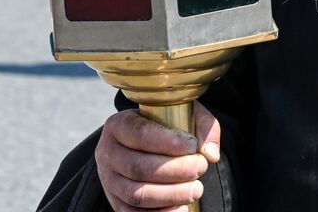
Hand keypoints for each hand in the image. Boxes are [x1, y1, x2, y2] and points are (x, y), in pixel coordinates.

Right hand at [95, 104, 219, 210]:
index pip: (140, 134)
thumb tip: (210, 153)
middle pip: (138, 167)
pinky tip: (181, 208)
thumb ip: (202, 126)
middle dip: (174, 170)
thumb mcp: (184, 114)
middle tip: (200, 167)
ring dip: (170, 195)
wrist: (145, 145)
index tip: (192, 146)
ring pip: (136, 194)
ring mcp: (108, 180)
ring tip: (195, 189)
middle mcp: (108, 152)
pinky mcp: (115, 202)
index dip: (167, 142)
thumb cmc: (167, 127)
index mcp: (119, 125)